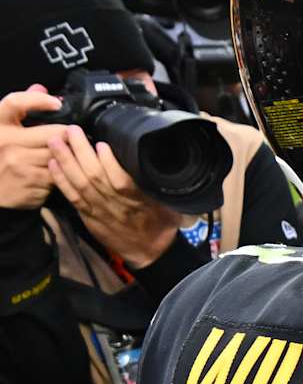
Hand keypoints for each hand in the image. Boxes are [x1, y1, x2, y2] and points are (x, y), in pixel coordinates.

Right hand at [0, 88, 67, 209]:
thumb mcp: (2, 129)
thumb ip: (20, 108)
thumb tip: (41, 88)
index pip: (16, 102)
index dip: (38, 99)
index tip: (55, 103)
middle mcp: (6, 143)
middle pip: (55, 132)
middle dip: (67, 135)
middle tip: (68, 138)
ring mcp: (18, 164)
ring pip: (60, 154)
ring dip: (66, 156)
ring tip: (60, 156)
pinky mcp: (30, 183)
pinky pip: (58, 175)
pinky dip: (59, 175)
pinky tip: (50, 173)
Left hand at [46, 124, 179, 267]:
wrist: (150, 252)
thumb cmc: (161, 223)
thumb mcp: (168, 201)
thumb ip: (155, 182)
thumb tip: (151, 157)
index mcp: (138, 200)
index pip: (121, 180)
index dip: (109, 162)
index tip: (102, 142)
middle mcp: (116, 205)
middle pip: (94, 176)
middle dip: (81, 152)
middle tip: (72, 131)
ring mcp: (99, 210)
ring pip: (79, 184)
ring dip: (66, 162)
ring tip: (56, 141)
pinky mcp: (89, 215)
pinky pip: (71, 197)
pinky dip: (61, 181)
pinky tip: (53, 165)